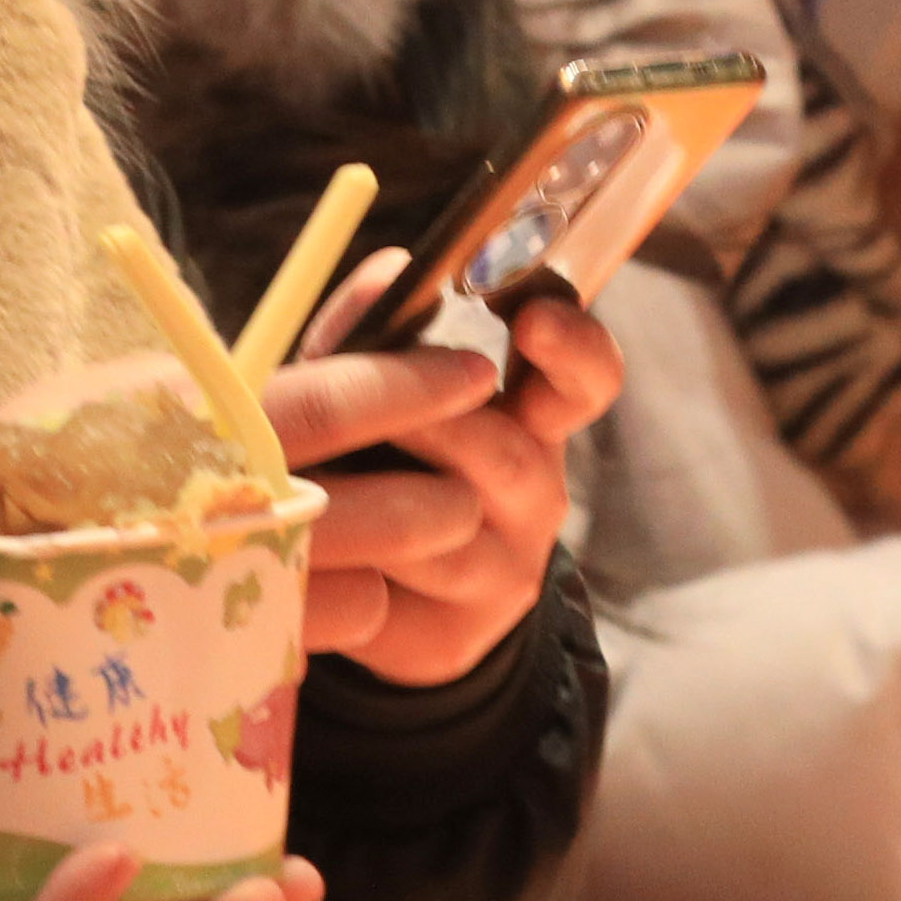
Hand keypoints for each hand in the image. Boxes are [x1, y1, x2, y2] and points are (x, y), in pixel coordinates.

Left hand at [261, 272, 617, 686]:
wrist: (378, 595)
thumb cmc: (383, 464)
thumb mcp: (377, 395)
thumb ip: (379, 333)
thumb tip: (391, 266)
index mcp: (528, 419)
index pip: (586, 380)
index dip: (574, 349)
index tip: (536, 319)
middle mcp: (534, 492)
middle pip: (506, 456)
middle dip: (433, 429)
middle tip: (376, 414)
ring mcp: (504, 569)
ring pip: (448, 532)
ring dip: (377, 503)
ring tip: (323, 481)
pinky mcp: (455, 634)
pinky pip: (400, 597)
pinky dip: (348, 568)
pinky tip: (314, 551)